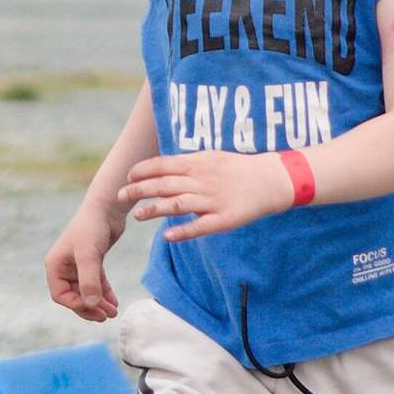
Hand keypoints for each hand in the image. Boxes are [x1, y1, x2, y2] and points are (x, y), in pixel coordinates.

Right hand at [45, 208, 121, 321]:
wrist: (106, 207)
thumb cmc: (92, 227)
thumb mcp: (89, 255)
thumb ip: (89, 281)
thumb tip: (91, 305)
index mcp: (55, 265)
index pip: (60, 295)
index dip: (76, 305)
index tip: (95, 308)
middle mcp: (64, 266)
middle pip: (73, 295)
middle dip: (89, 307)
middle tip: (106, 316)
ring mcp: (77, 264)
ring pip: (86, 290)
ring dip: (98, 302)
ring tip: (112, 311)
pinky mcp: (92, 261)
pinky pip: (95, 282)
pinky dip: (104, 292)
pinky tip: (114, 301)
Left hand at [120, 148, 295, 241]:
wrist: (272, 179)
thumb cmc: (238, 168)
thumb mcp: (211, 157)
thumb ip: (187, 164)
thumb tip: (160, 167)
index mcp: (198, 163)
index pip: (163, 164)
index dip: (142, 171)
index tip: (127, 176)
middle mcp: (202, 180)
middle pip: (164, 184)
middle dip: (139, 190)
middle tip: (120, 196)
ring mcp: (213, 200)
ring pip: (177, 205)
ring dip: (154, 210)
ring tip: (137, 215)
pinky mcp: (224, 219)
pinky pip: (200, 227)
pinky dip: (182, 231)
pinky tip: (167, 236)